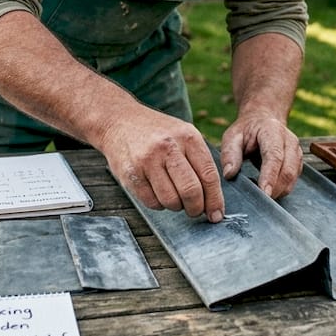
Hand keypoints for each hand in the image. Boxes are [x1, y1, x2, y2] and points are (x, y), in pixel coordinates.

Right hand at [98, 108, 225, 222]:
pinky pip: (151, 202)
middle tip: (195, 211)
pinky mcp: (130, 173)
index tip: (216, 214)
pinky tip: (157, 192)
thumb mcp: (183, 135)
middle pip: (190, 191)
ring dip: (176, 206)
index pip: (209, 175)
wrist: (119, 121)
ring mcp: (147, 160)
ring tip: (174, 197)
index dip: (215, 200)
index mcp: (188, 137)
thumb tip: (214, 199)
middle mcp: (168, 147)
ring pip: (171, 200)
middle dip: (196, 208)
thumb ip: (200, 161)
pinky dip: (158, 204)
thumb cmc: (157, 133)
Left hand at [219, 113, 301, 198]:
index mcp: (273, 131)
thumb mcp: (232, 136)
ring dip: (278, 191)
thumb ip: (229, 154)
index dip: (270, 176)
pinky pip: (292, 181)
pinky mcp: (297, 163)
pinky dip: (281, 190)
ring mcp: (296, 153)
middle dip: (275, 189)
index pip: (275, 156)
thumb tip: (229, 174)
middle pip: (288, 170)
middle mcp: (290, 141)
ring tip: (260, 195)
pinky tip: (267, 190)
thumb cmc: (246, 130)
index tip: (263, 192)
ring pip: (292, 178)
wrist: (263, 121)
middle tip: (259, 201)